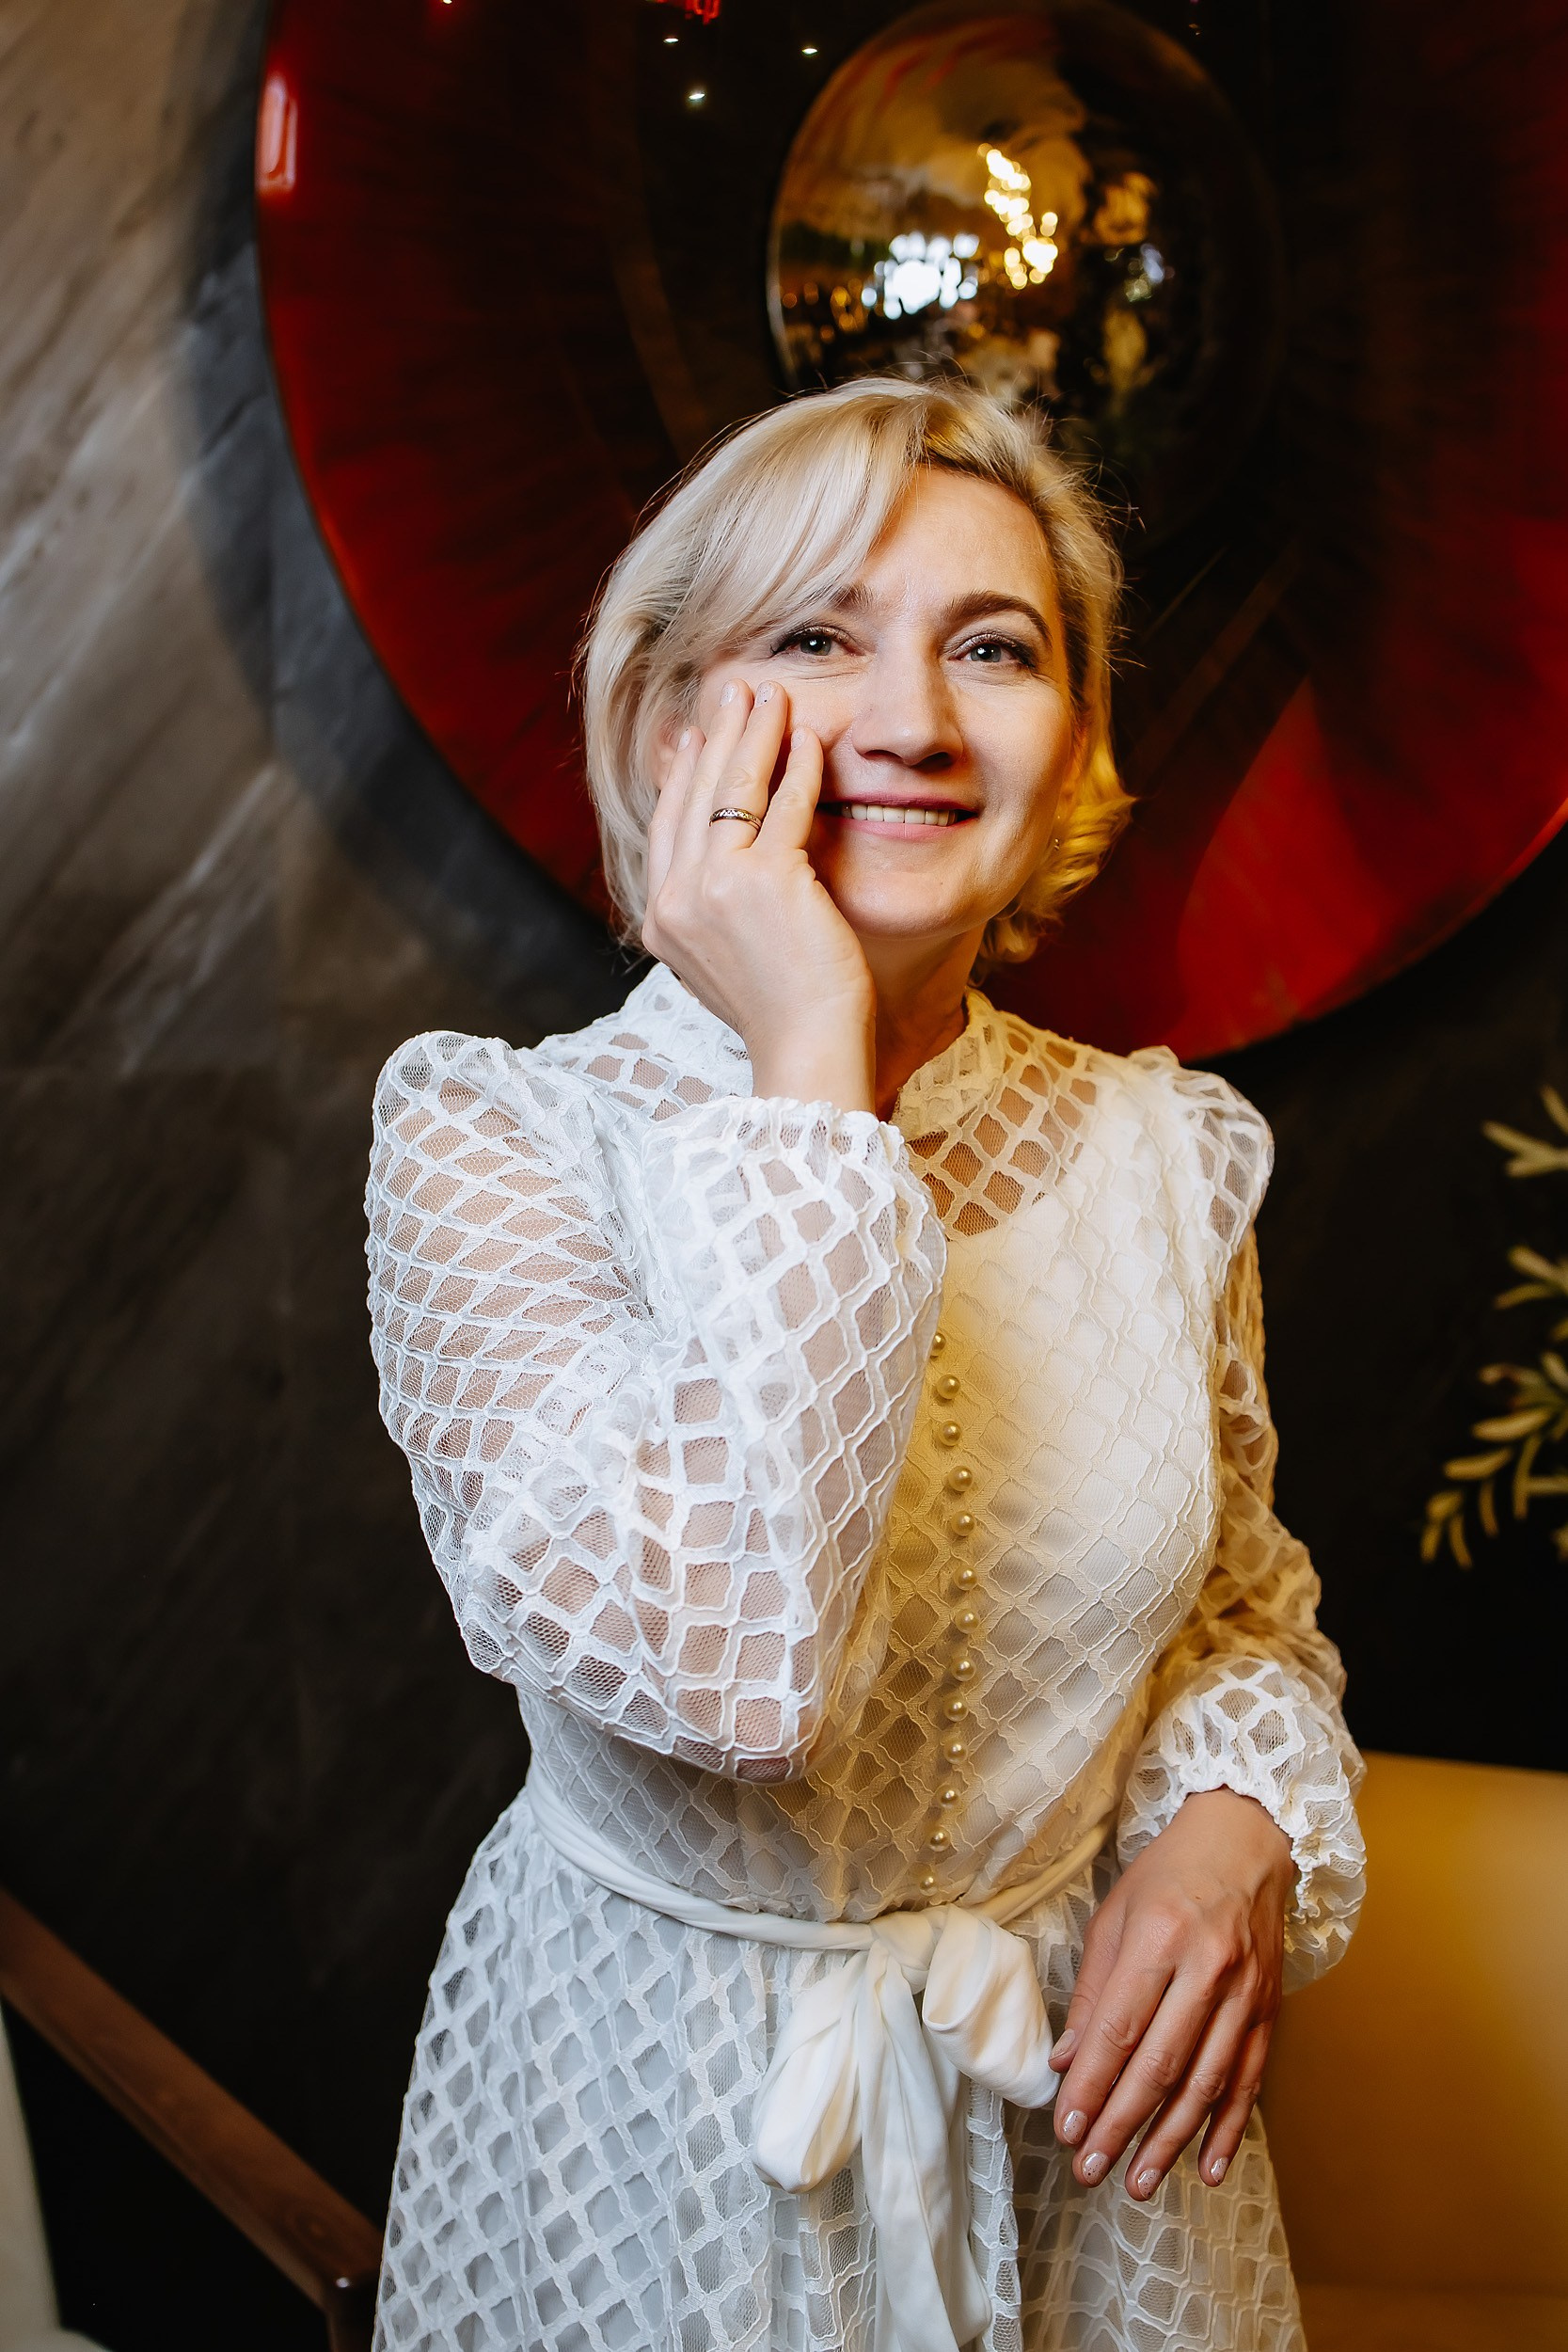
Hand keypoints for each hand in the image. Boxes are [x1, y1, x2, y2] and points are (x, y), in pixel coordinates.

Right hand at [643, 679, 875, 1113]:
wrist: (807, 1053)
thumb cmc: (783, 1016)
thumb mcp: (726, 962)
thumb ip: (714, 913)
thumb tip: (716, 869)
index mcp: (661, 922)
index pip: (668, 827)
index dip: (683, 775)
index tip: (697, 738)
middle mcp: (677, 901)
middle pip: (694, 796)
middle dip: (718, 737)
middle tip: (737, 693)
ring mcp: (717, 889)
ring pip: (735, 790)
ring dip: (755, 734)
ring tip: (772, 696)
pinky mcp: (768, 882)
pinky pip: (785, 806)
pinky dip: (800, 768)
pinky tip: (812, 742)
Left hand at [1051, 1788, 1293, 2198]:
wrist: (1245, 1842)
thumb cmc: (1168, 1875)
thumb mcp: (1115, 1915)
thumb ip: (1093, 1991)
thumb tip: (1065, 2060)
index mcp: (1160, 1938)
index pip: (1119, 2029)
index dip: (1091, 2085)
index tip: (1066, 2128)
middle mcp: (1208, 1969)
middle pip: (1161, 2064)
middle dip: (1122, 2124)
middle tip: (1091, 2168)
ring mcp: (1246, 1994)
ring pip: (1206, 2083)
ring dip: (1170, 2140)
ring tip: (1138, 2180)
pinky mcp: (1270, 2011)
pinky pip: (1250, 2081)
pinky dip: (1228, 2128)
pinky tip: (1207, 2166)